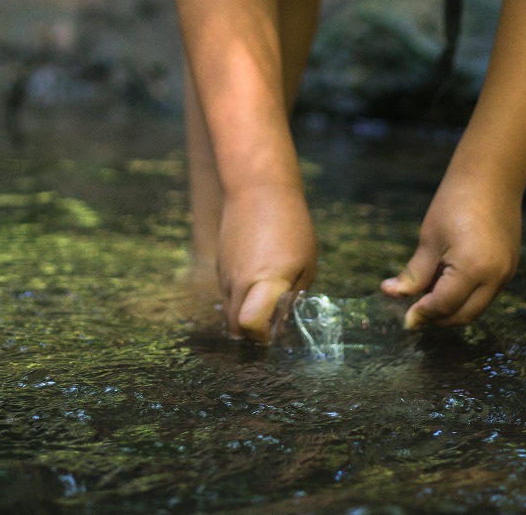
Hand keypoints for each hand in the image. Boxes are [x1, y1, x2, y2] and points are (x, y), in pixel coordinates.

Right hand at [216, 181, 315, 341]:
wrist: (257, 189)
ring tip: (266, 300)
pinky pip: (227, 291)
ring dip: (244, 313)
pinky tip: (256, 280)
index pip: (250, 325)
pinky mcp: (219, 263)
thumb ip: (293, 297)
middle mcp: (240, 283)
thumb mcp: (306, 263)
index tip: (274, 335)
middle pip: (234, 326)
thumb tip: (282, 322)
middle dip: (251, 333)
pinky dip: (238, 297)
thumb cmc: (291, 225)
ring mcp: (225, 273)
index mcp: (266, 283)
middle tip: (270, 326)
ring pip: (228, 309)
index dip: (261, 337)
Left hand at [380, 181, 519, 328]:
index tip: (405, 318)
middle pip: (464, 315)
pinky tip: (448, 281)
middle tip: (415, 309)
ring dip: (452, 308)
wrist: (489, 178)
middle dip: (438, 318)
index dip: (422, 314)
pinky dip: (466, 296)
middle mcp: (495, 278)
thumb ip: (414, 274)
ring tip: (429, 292)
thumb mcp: (429, 240)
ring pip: (477, 307)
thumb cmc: (454, 203)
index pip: (444, 306)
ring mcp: (506, 274)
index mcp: (472, 270)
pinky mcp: (509, 267)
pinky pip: (486, 293)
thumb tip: (392, 294)